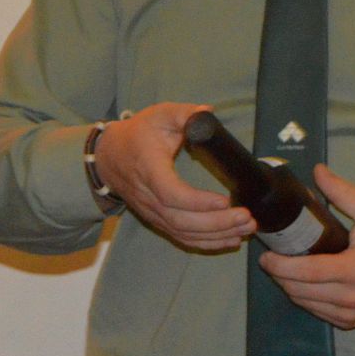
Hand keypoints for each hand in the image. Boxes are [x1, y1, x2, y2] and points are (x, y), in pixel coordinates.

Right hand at [93, 102, 255, 250]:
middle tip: (246, 217)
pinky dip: (206, 243)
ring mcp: (152, 212)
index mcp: (149, 168)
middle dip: (217, 224)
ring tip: (244, 229)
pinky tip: (229, 239)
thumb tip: (207, 112)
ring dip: (216, 236)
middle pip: (181, 221)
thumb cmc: (137, 135)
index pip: (171, 193)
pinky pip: (182, 238)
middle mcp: (149, 196)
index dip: (198, 202)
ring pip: (183, 233)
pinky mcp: (157, 221)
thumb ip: (184, 114)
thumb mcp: (159, 115)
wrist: (108, 157)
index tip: (225, 200)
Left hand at [259, 164, 354, 327]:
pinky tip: (301, 283)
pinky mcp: (353, 322)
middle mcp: (352, 297)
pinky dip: (305, 299)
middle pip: (300, 291)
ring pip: (306, 304)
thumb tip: (316, 170)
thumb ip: (342, 191)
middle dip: (279, 275)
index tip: (265, 255)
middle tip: (270, 258)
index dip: (280, 265)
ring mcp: (352, 314)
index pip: (306, 272)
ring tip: (282, 268)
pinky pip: (318, 313)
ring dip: (289, 287)